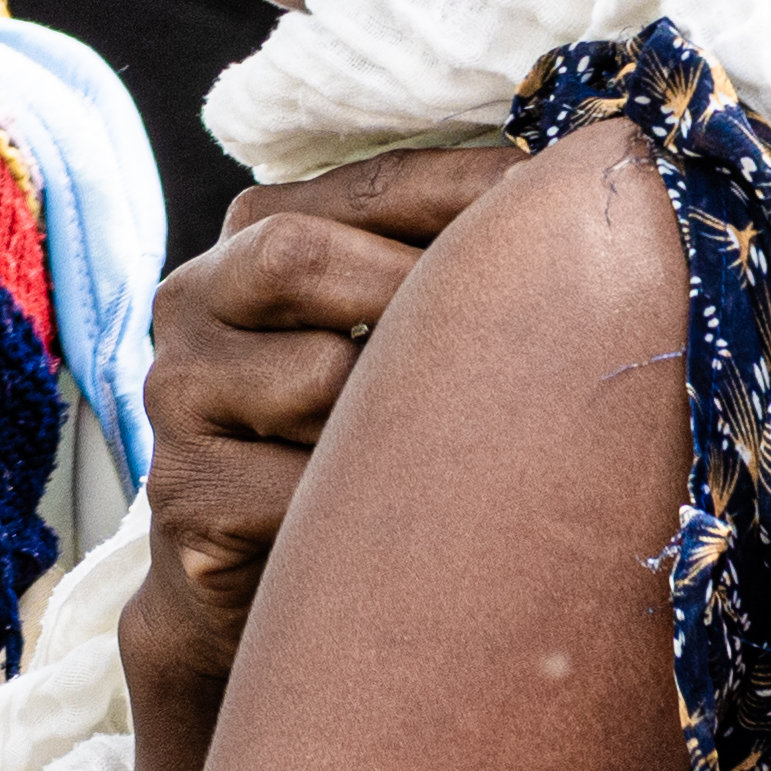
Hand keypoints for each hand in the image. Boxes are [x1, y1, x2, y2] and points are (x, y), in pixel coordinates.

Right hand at [126, 142, 514, 701]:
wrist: (254, 586)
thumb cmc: (352, 443)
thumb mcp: (390, 337)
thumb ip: (443, 264)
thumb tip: (596, 184)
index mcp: (248, 242)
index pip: (365, 186)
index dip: (468, 190)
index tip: (567, 199)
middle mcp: (189, 302)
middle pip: (299, 257)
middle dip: (411, 297)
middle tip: (496, 352)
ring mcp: (174, 399)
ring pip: (315, 378)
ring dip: (390, 422)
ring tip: (424, 456)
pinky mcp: (185, 494)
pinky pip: (303, 487)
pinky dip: (360, 510)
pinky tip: (371, 523)